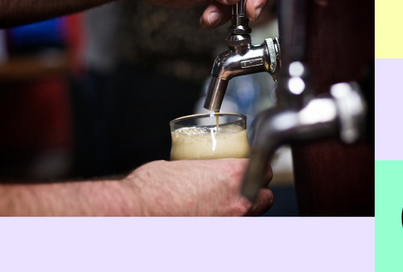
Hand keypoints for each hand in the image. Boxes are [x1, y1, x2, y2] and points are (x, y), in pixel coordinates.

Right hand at [122, 158, 273, 215]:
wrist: (136, 210)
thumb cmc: (153, 187)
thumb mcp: (182, 164)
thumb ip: (201, 167)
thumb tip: (199, 169)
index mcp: (231, 176)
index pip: (263, 169)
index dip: (256, 168)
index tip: (247, 167)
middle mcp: (238, 202)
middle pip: (266, 197)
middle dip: (255, 191)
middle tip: (239, 187)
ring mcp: (230, 223)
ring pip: (251, 216)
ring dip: (241, 209)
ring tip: (221, 205)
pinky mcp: (218, 238)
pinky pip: (232, 227)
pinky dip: (224, 222)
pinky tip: (209, 218)